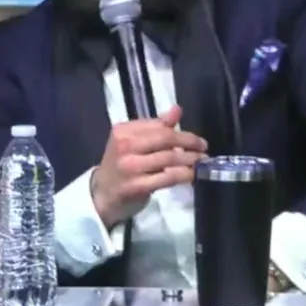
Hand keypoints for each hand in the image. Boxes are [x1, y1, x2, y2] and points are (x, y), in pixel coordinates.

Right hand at [90, 106, 207, 227]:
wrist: (102, 195)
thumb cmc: (121, 166)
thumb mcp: (133, 142)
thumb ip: (155, 127)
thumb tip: (177, 110)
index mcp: (123, 131)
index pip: (158, 126)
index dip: (181, 131)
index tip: (195, 139)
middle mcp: (125, 146)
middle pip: (165, 139)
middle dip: (189, 142)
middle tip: (203, 147)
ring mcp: (131, 167)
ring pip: (170, 158)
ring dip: (190, 159)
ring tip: (201, 161)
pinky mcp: (138, 186)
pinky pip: (168, 177)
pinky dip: (184, 174)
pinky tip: (192, 174)